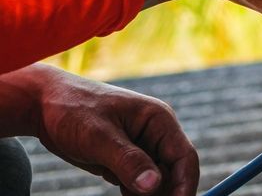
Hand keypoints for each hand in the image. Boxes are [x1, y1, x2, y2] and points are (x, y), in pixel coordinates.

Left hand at [0, 64, 197, 195]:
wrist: (44, 105)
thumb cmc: (73, 110)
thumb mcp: (99, 137)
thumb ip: (128, 160)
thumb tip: (154, 185)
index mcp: (158, 120)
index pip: (184, 156)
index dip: (186, 185)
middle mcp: (154, 133)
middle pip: (172, 171)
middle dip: (167, 194)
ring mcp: (140, 147)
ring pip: (155, 180)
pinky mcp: (124, 159)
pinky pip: (137, 183)